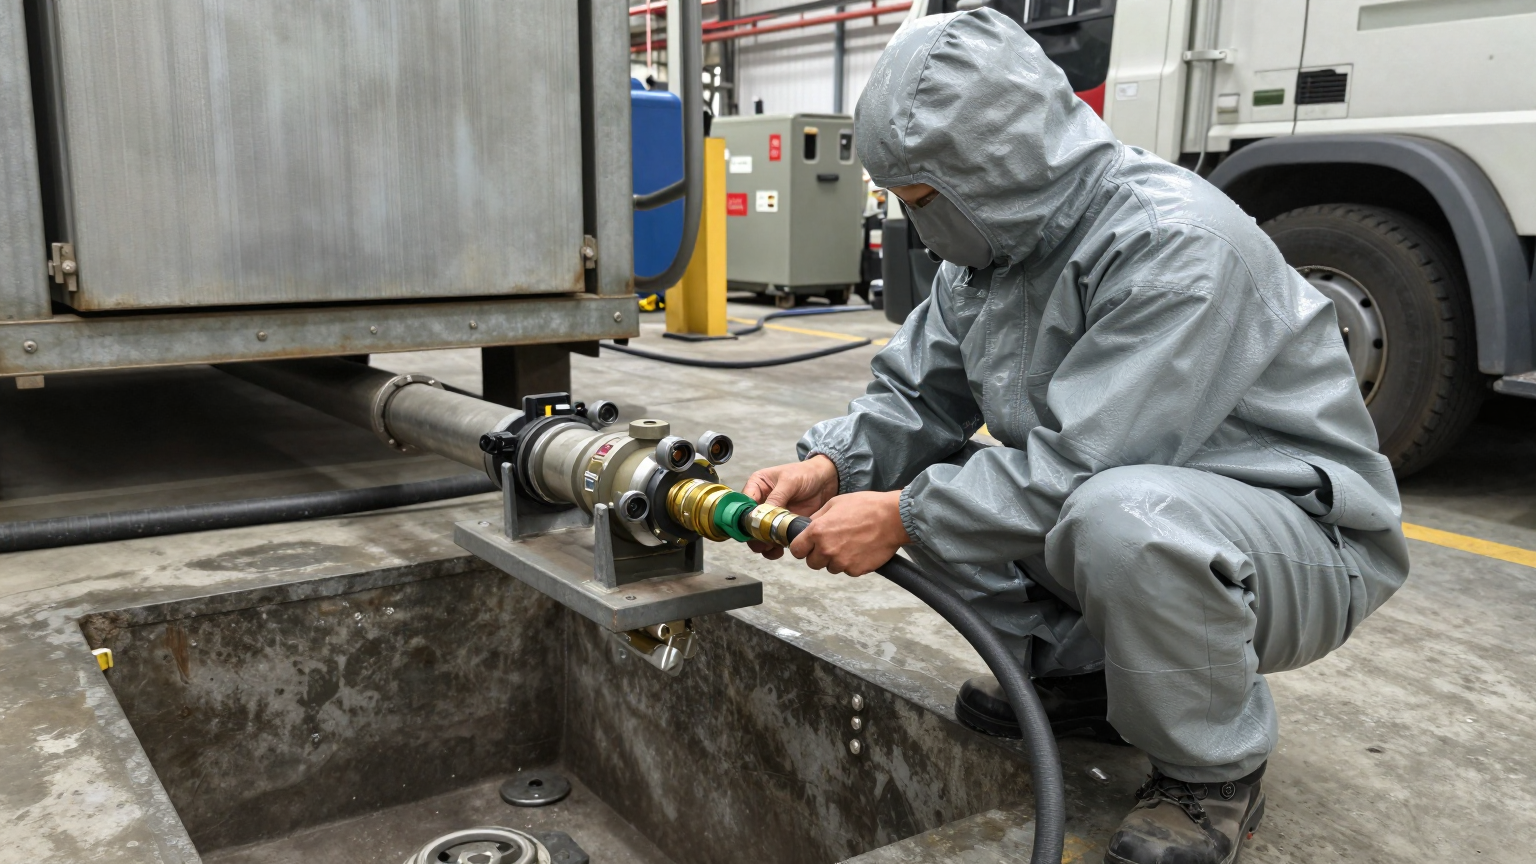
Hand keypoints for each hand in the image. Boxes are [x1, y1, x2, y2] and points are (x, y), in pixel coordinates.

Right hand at [744, 455, 838, 559]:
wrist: (826, 480)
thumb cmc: (806, 473)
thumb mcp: (790, 480)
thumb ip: (777, 496)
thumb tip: (765, 513)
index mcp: (757, 486)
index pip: (744, 504)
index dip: (746, 517)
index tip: (754, 527)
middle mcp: (761, 502)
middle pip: (749, 523)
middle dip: (754, 534)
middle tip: (762, 542)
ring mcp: (771, 516)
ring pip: (759, 534)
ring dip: (763, 543)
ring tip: (771, 547)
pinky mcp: (782, 526)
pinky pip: (774, 540)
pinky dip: (774, 547)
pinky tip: (780, 549)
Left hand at [789, 490, 908, 576]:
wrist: (893, 518)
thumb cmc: (867, 507)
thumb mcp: (835, 503)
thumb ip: (817, 518)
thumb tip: (806, 527)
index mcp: (817, 531)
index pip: (797, 550)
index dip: (802, 547)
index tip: (807, 546)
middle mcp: (826, 549)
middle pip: (812, 563)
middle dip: (819, 555)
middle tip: (833, 543)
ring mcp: (841, 562)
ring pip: (830, 568)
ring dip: (836, 560)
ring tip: (850, 544)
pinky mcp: (855, 570)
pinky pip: (847, 570)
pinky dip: (851, 563)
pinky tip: (860, 549)